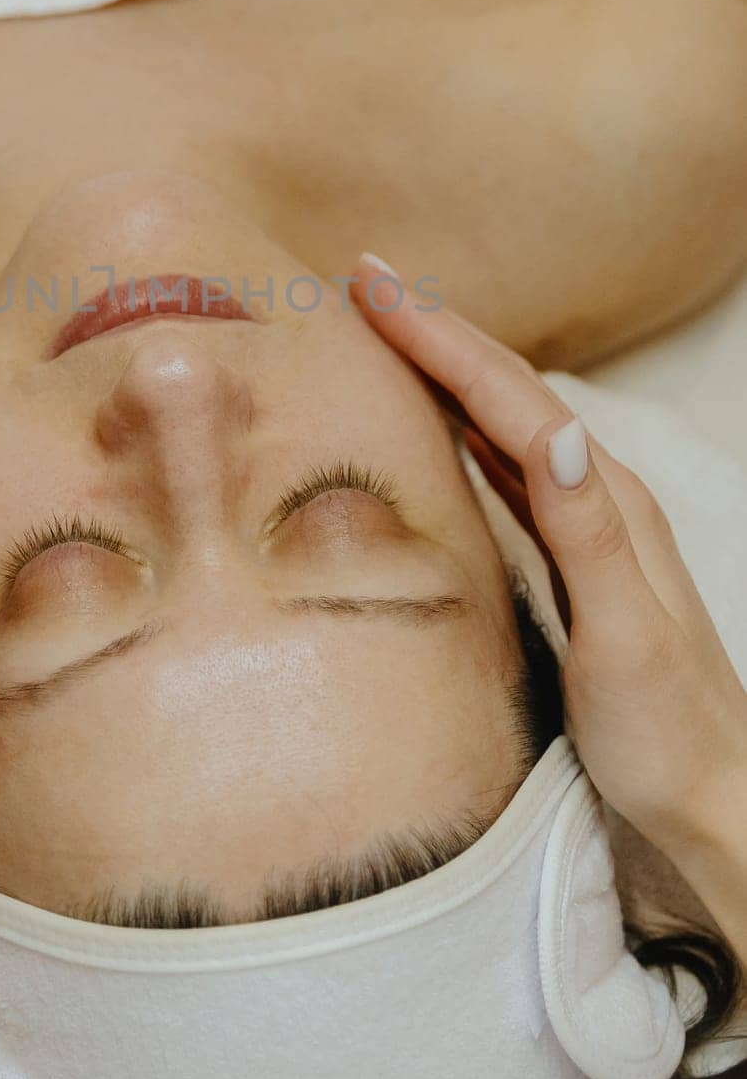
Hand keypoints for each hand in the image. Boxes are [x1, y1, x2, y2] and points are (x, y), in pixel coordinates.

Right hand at [350, 257, 746, 906]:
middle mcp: (599, 496)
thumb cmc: (668, 734)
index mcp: (607, 502)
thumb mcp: (627, 639)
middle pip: (508, 388)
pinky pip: (506, 463)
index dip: (440, 336)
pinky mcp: (570, 554)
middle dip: (437, 327)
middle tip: (367, 277)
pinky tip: (443, 418)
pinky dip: (464, 421)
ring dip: (448, 363)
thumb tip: (557, 431)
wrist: (715, 800)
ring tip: (391, 323)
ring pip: (504, 416)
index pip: (511, 397)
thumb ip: (589, 534)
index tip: (375, 284)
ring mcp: (587, 522)